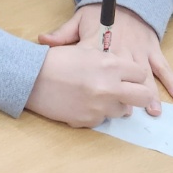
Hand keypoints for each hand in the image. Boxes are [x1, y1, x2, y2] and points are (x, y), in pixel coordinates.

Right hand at [25, 43, 161, 126]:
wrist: (29, 77)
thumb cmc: (55, 60)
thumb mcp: (85, 52)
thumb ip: (109, 62)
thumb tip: (124, 73)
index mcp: (110, 65)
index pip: (140, 74)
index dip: (133, 76)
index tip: (126, 77)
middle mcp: (109, 87)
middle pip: (143, 96)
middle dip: (138, 95)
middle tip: (128, 93)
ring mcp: (100, 106)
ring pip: (123, 111)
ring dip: (113, 104)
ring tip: (95, 96)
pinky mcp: (88, 120)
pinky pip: (101, 119)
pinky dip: (94, 112)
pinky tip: (80, 103)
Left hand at [39, 4, 172, 112]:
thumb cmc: (99, 13)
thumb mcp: (78, 20)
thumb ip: (62, 34)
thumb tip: (42, 40)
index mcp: (99, 45)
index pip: (96, 66)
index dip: (96, 85)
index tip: (95, 100)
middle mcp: (121, 51)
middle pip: (123, 76)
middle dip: (126, 95)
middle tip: (126, 113)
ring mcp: (139, 51)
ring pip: (145, 75)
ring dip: (149, 94)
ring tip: (152, 111)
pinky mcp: (152, 50)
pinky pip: (163, 67)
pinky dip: (172, 81)